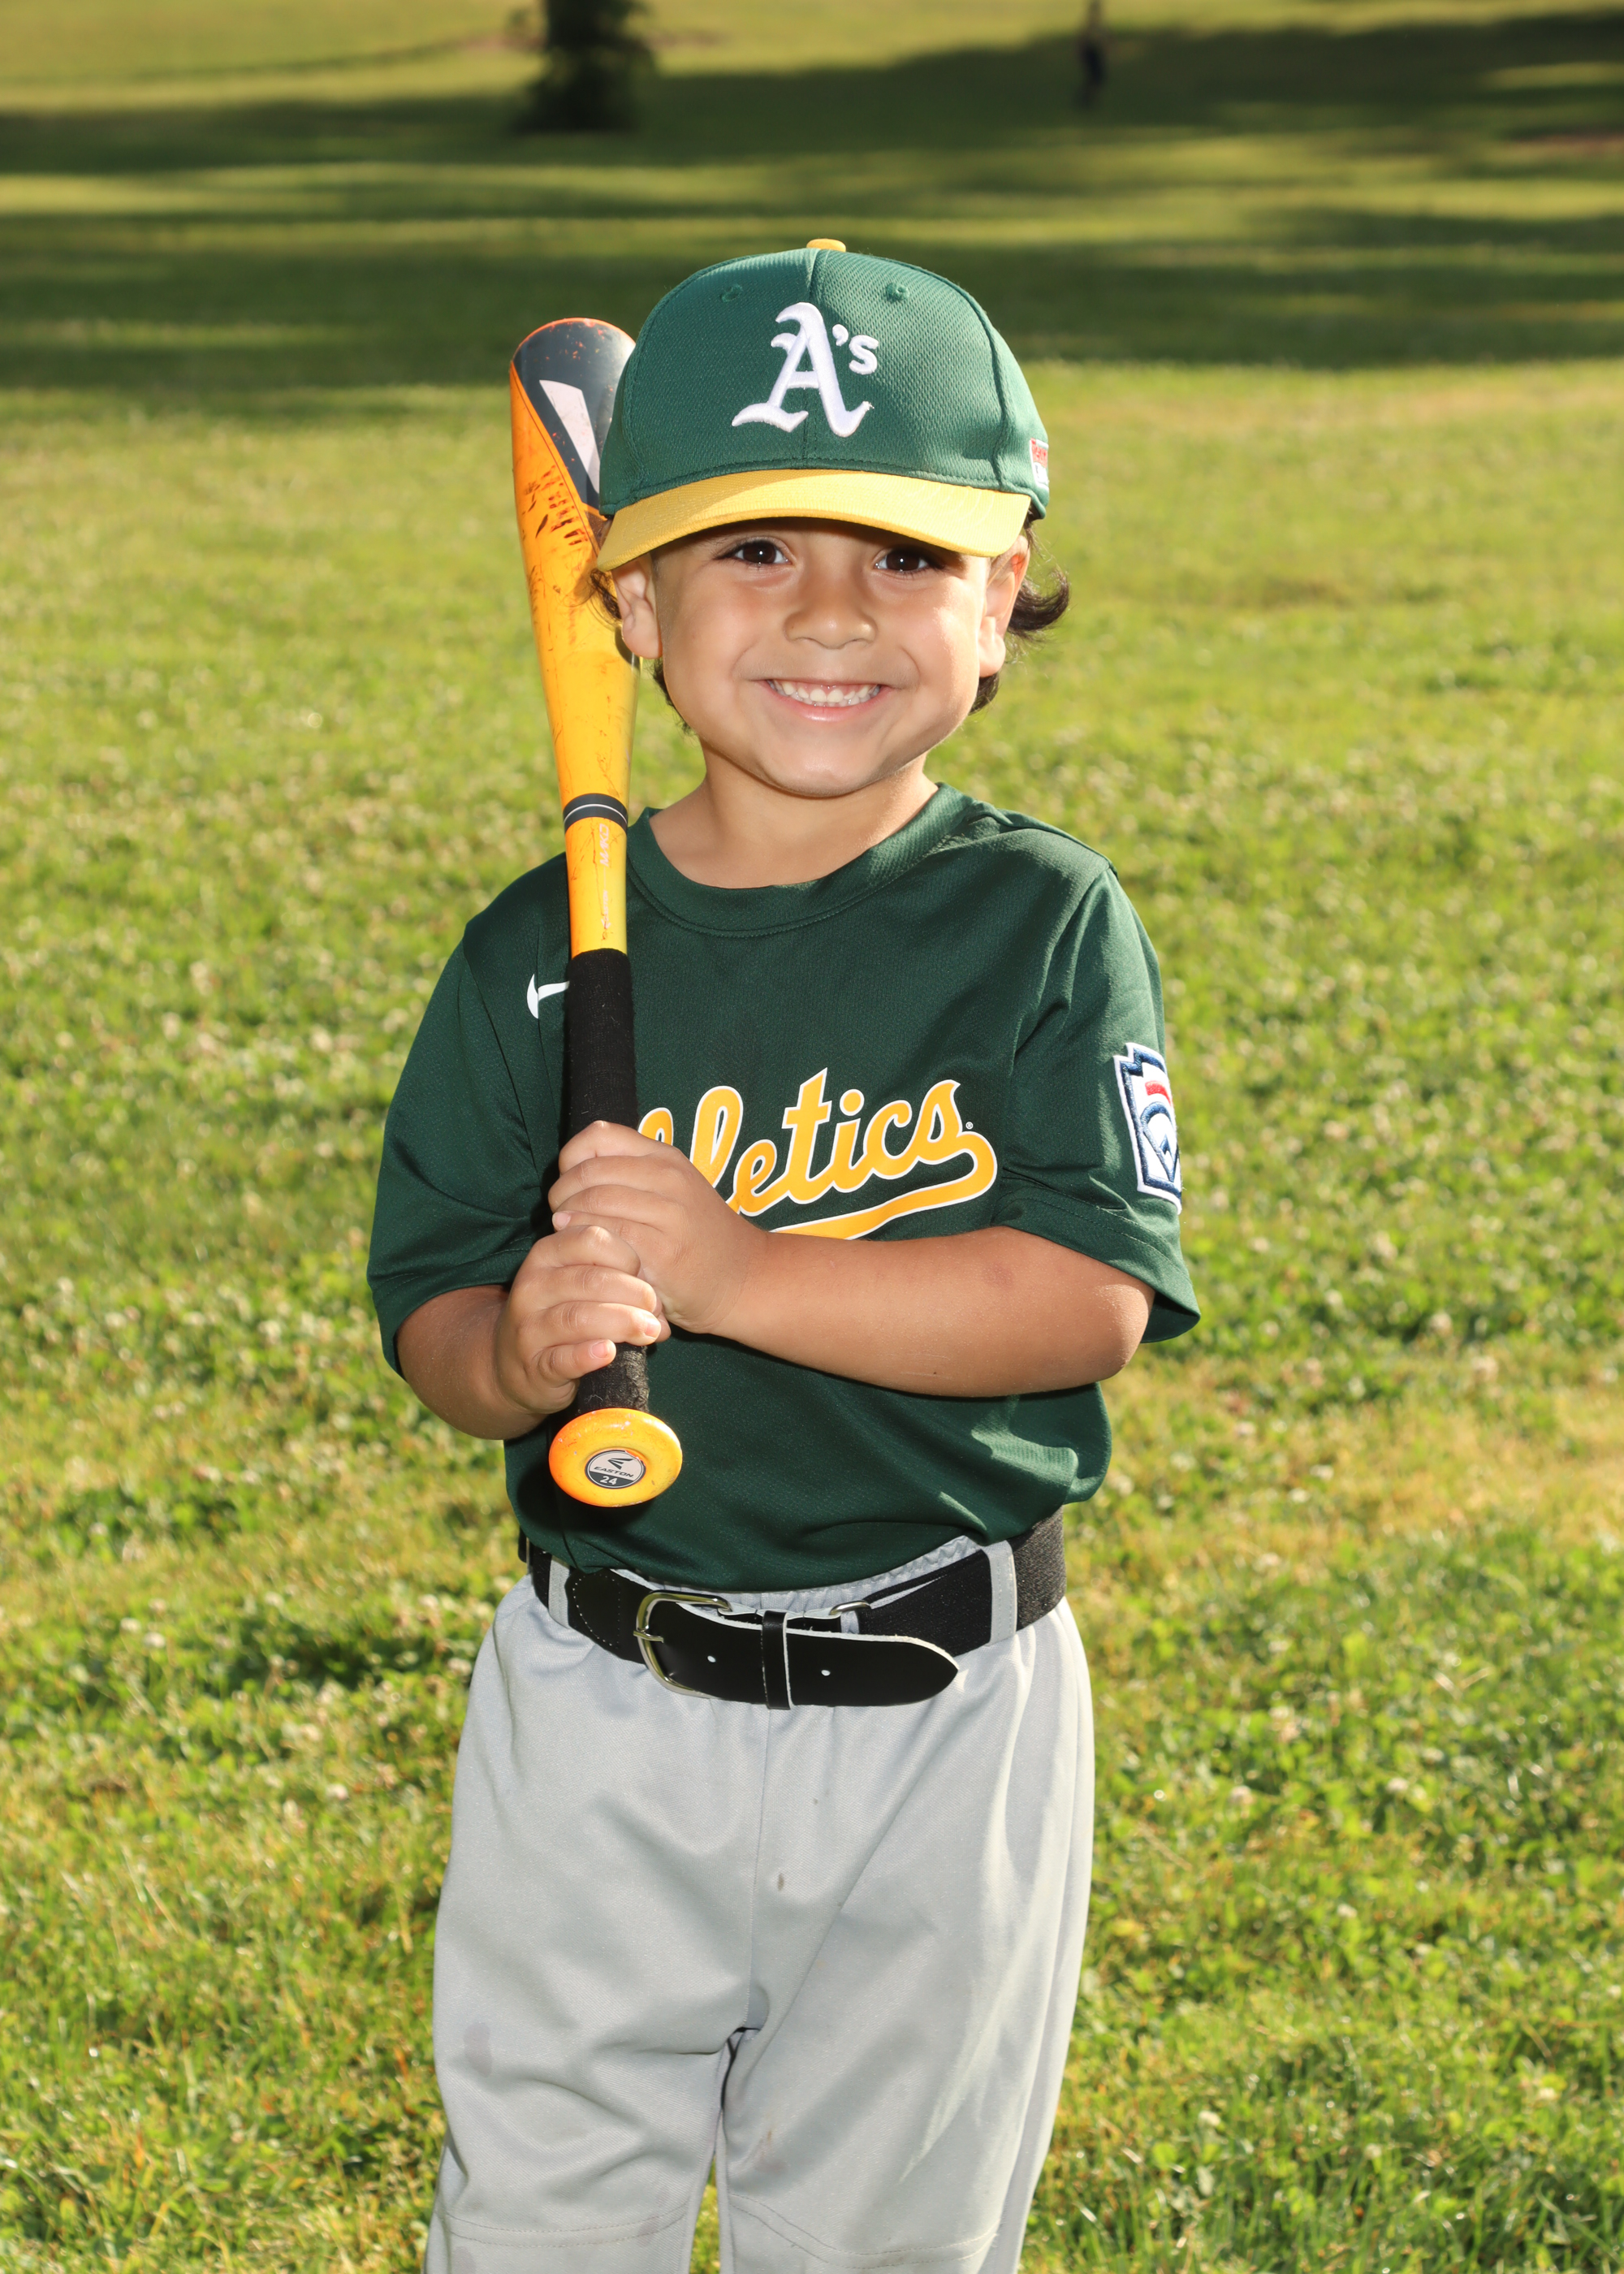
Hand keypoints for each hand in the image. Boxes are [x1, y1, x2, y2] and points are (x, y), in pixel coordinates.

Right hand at [492, 1222, 668, 1420]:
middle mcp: (532, 1286)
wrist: (514, 1365)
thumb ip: (613, 1279)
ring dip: (621, 1323)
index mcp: (546, 1255)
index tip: (645, 1276)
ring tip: (648, 1331)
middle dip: (633, 1293)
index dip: (627, 1256)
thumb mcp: (579, 1286)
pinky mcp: (534, 1366)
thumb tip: (659, 1301)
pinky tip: (609, 1352)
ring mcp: (528, 1327)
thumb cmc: (562, 1316)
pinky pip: (562, 1359)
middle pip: (590, 1280)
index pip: (590, 1239)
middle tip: (655, 1310)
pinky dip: (589, 1355)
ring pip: (578, 1318)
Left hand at [549, 1121, 760, 1336]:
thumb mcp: (674, 1188)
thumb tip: (571, 1168)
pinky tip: (587, 1256)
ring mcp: (669, 1215)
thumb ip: (632, 1172)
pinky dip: (588, 1245)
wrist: (744, 1277)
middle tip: (559, 1215)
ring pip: (595, 1204)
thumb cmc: (697, 1235)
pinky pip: (609, 1239)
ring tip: (568, 1234)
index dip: (570, 1158)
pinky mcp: (663, 1253)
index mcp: (666, 1157)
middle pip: (589, 1173)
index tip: (567, 1182)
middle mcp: (669, 1178)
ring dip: (569, 1221)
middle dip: (562, 1195)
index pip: (599, 1136)